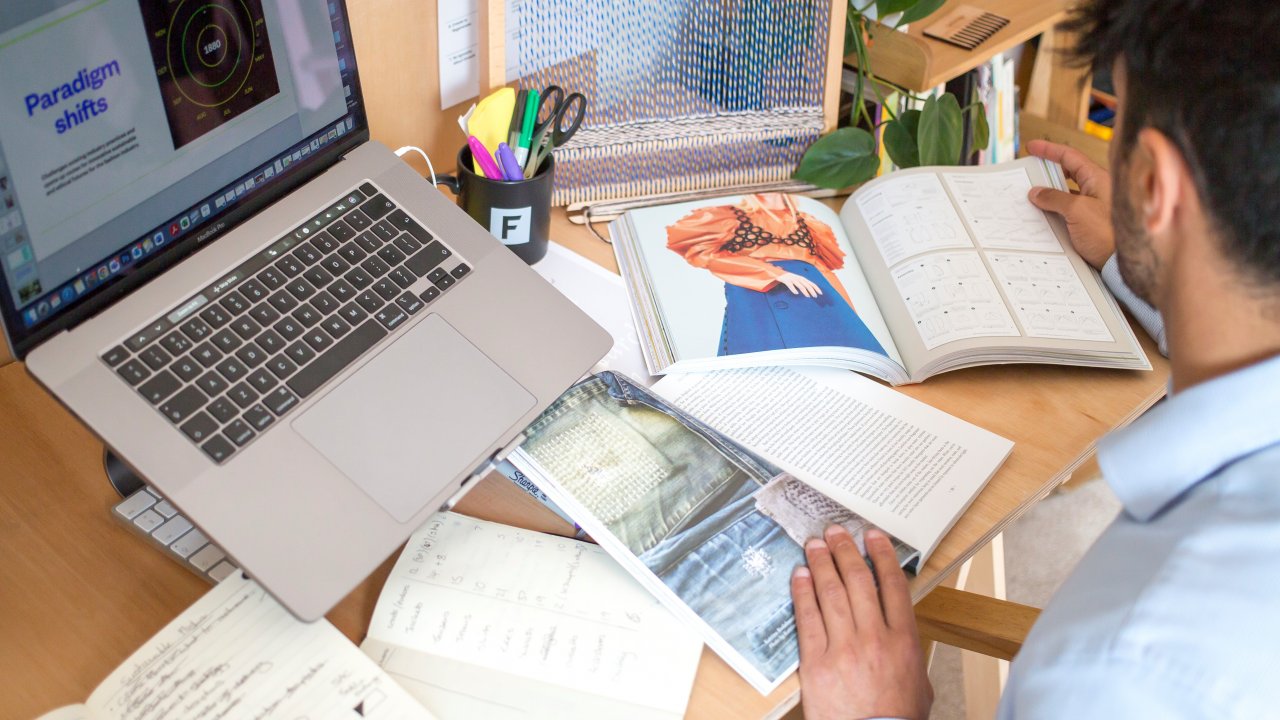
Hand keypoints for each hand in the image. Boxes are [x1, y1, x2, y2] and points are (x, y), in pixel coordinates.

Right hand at [776, 272, 823, 297]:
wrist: (778, 273)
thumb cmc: (789, 278)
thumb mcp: (797, 280)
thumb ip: (803, 284)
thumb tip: (810, 291)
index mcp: (802, 278)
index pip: (811, 283)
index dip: (816, 288)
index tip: (820, 293)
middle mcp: (798, 278)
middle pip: (807, 285)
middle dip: (812, 290)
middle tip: (815, 296)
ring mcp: (792, 279)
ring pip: (800, 285)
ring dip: (804, 291)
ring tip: (808, 296)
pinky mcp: (785, 280)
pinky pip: (790, 285)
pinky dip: (793, 289)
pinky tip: (796, 293)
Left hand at [791, 526, 931, 719]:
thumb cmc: (897, 719)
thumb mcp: (919, 682)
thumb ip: (907, 650)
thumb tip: (898, 630)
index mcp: (903, 640)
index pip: (893, 585)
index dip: (882, 555)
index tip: (872, 537)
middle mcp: (874, 638)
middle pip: (858, 581)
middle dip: (846, 551)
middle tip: (836, 532)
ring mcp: (844, 648)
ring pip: (831, 593)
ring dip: (822, 563)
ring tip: (815, 545)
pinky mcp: (817, 663)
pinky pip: (807, 618)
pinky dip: (803, 593)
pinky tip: (800, 575)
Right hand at [1025, 139, 1115, 269]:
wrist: (1120, 262)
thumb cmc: (1107, 233)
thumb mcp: (1077, 211)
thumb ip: (1054, 198)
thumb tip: (1036, 192)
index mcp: (1098, 179)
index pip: (1070, 157)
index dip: (1049, 150)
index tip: (1033, 147)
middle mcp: (1097, 189)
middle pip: (1068, 174)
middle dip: (1047, 173)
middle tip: (1029, 173)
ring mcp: (1094, 206)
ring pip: (1067, 193)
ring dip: (1049, 195)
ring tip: (1031, 198)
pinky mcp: (1090, 223)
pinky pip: (1068, 210)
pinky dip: (1055, 210)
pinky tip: (1043, 216)